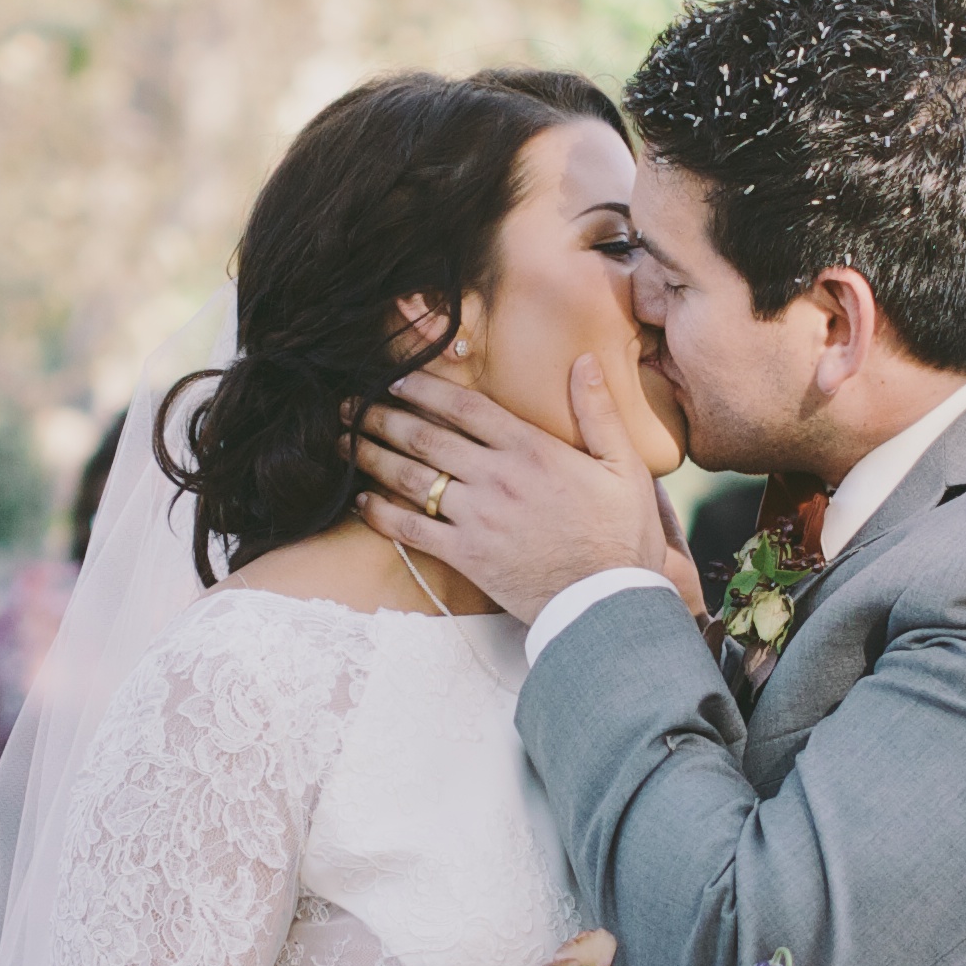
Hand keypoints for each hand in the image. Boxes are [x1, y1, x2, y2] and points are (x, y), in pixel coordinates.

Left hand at [353, 361, 689, 619]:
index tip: (393, 376)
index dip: (423, 387)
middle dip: (381, 415)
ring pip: (411, 477)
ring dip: (371, 454)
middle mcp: (497, 477)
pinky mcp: (466, 556)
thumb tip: (583, 361)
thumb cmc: (621, 535)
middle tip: (348, 403)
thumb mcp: (624, 466)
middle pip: (426, 436)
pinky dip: (382, 514)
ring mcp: (477, 517)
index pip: (465, 407)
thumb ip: (599, 412)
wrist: (609, 603)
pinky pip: (412, 529)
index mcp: (532, 449)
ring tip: (342, 440)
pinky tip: (361, 500)